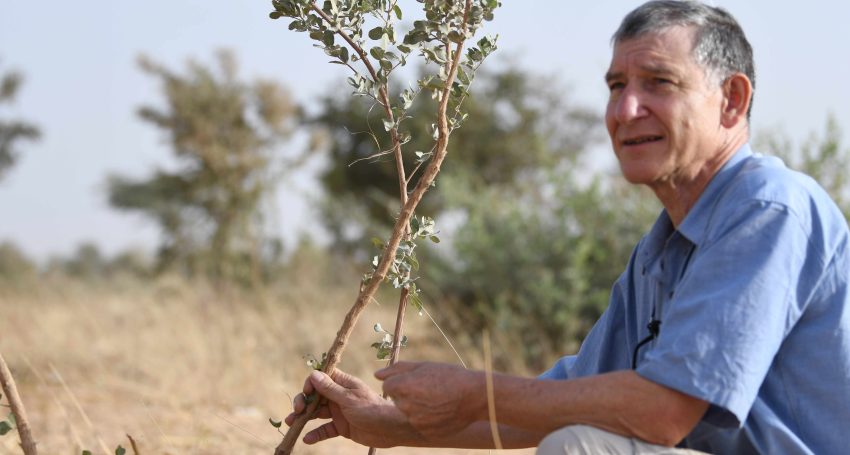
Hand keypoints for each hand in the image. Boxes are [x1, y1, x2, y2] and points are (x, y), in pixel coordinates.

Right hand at [285, 369, 415, 447]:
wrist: (388, 429)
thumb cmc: (371, 409)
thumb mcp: (348, 398)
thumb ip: (330, 389)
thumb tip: (314, 375)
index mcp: (343, 384)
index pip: (321, 378)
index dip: (311, 384)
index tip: (306, 393)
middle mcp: (339, 396)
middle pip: (315, 396)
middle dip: (303, 402)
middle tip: (297, 410)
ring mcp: (339, 412)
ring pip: (317, 413)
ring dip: (304, 418)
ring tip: (292, 423)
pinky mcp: (341, 427)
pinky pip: (325, 429)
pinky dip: (316, 433)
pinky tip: (307, 438)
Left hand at [376, 361, 483, 438]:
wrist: (474, 396)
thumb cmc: (449, 376)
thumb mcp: (424, 366)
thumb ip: (398, 369)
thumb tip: (377, 374)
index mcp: (402, 387)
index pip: (388, 385)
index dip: (401, 381)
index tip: (417, 380)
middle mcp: (405, 406)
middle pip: (397, 399)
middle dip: (408, 394)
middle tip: (429, 389)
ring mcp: (415, 422)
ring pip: (408, 412)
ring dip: (417, 407)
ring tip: (437, 399)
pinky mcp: (425, 432)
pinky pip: (419, 424)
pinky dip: (427, 418)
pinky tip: (441, 411)